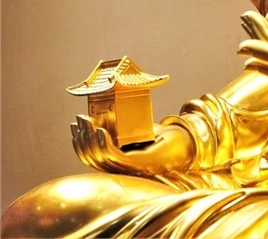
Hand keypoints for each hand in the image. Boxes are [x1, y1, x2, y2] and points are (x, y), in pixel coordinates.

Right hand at [71, 116, 192, 175]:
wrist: (182, 142)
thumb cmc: (159, 136)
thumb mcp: (134, 128)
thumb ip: (120, 124)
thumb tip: (105, 109)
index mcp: (114, 162)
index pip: (89, 156)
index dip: (78, 142)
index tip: (74, 124)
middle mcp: (118, 168)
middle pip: (90, 158)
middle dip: (81, 138)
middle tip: (79, 119)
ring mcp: (127, 168)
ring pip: (99, 158)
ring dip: (90, 140)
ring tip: (88, 123)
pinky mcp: (138, 164)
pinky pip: (115, 157)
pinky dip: (105, 144)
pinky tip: (100, 130)